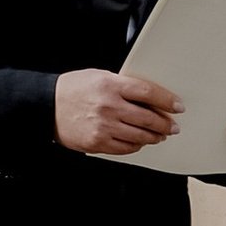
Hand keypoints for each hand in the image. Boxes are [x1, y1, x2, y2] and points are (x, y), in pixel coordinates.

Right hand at [55, 68, 177, 155]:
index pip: (148, 92)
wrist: (47, 106)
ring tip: (160, 135)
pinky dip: (137, 145)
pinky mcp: (98, 143)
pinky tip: (141, 141)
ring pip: (141, 136)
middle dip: (166, 124)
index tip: (177, 106)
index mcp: (110, 85)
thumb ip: (123, 85)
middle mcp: (109, 106)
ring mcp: (104, 127)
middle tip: (173, 126)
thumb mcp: (99, 77)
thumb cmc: (73, 89)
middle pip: (148, 118)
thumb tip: (150, 97)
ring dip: (155, 137)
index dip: (167, 100)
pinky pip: (126, 148)